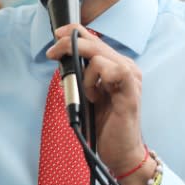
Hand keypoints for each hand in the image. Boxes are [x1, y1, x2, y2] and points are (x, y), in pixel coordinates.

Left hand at [46, 24, 155, 184]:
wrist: (121, 153)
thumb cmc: (104, 126)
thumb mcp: (86, 94)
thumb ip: (79, 75)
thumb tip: (60, 58)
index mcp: (115, 65)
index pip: (93, 38)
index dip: (74, 32)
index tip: (56, 35)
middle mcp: (125, 66)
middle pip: (93, 41)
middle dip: (68, 44)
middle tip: (52, 54)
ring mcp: (130, 76)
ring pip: (98, 55)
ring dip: (84, 74)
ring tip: (89, 94)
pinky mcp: (131, 89)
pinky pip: (110, 70)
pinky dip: (95, 82)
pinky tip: (96, 97)